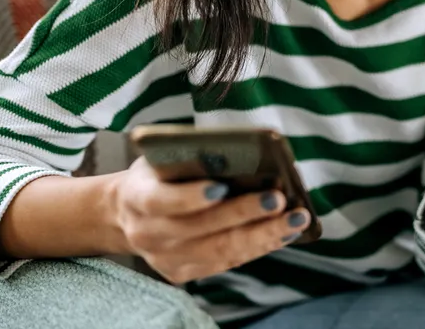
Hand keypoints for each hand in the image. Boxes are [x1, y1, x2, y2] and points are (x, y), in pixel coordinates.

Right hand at [108, 157, 310, 283]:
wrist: (128, 215)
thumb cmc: (158, 176)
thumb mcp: (162, 159)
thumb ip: (192, 158)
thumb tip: (245, 153)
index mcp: (137, 197)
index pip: (163, 201)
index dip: (192, 196)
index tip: (222, 186)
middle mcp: (148, 233)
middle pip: (201, 228)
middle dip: (245, 213)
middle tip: (280, 199)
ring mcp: (165, 258)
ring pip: (220, 250)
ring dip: (264, 235)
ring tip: (296, 219)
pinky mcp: (182, 272)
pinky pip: (227, 262)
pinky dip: (259, 246)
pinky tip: (285, 232)